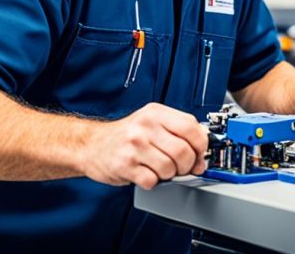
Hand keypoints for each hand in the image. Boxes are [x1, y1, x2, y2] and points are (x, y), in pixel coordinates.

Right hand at [80, 103, 208, 188]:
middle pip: (183, 151)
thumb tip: (203, 148)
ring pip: (170, 168)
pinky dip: (153, 182)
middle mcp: (144, 126)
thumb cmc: (125, 136)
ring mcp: (134, 146)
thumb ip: (177, 130)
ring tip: (159, 169)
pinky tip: (145, 173)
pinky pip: (152, 180)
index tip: (200, 155)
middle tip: (180, 167)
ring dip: (169, 175)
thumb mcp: (151, 122)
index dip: (201, 145)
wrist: (91, 145)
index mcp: (155, 113)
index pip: (191, 127)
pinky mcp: (125, 165)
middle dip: (186, 165)